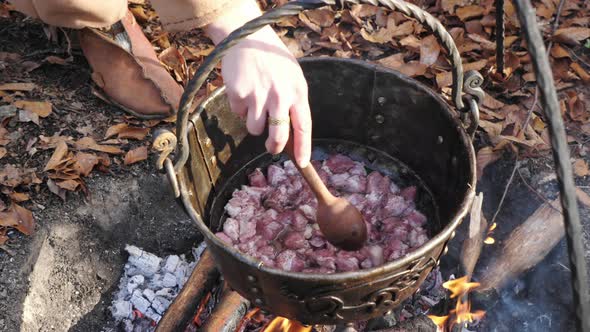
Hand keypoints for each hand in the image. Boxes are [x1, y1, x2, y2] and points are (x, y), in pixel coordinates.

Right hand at [204, 1, 311, 167]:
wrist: (247, 36)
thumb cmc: (273, 59)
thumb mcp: (292, 76)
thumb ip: (294, 101)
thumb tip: (291, 134)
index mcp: (297, 91)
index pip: (303, 126)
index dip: (303, 148)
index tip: (302, 163)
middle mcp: (279, 95)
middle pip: (278, 136)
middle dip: (274, 146)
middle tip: (271, 146)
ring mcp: (258, 95)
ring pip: (254, 128)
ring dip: (253, 121)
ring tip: (254, 100)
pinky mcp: (238, 93)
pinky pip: (238, 113)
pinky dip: (240, 106)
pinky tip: (243, 88)